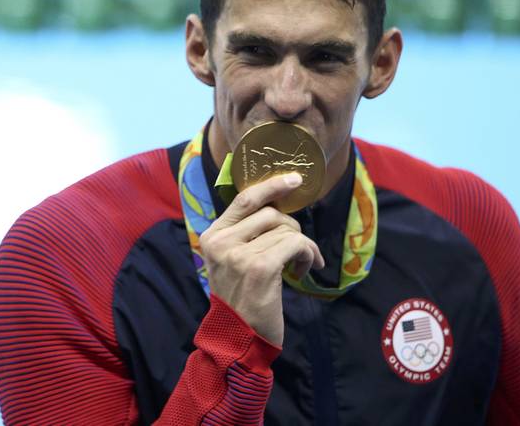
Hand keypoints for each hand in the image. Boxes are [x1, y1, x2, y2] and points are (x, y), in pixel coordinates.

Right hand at [199, 173, 324, 345]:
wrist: (237, 339)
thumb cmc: (241, 300)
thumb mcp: (232, 262)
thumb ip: (245, 234)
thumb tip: (277, 207)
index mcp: (212, 236)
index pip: (243, 199)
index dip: (271, 185)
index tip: (294, 180)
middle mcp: (221, 242)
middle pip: (270, 213)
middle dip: (292, 227)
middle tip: (298, 249)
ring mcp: (239, 254)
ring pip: (286, 229)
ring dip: (303, 246)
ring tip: (300, 265)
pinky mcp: (260, 267)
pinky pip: (295, 243)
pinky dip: (307, 253)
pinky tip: (305, 270)